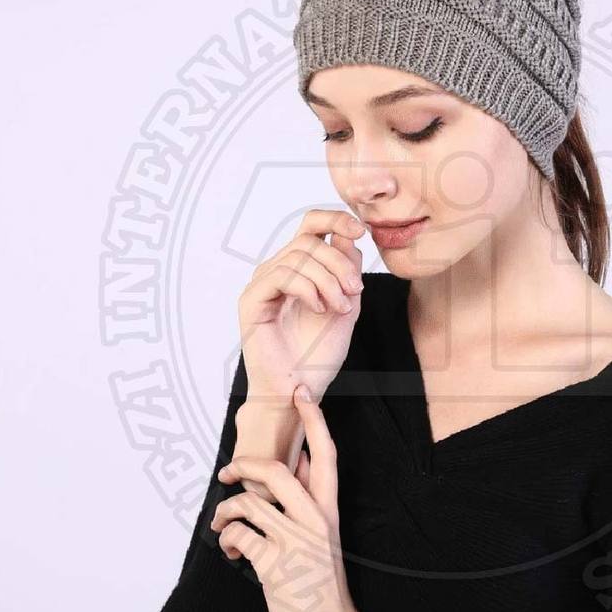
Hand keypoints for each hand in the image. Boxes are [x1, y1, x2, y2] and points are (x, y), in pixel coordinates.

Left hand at [210, 384, 361, 611]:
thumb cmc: (321, 582)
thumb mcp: (323, 534)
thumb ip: (313, 497)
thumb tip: (303, 458)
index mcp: (329, 509)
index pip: (326, 453)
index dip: (314, 420)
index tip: (301, 391)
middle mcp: (315, 519)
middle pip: (276, 471)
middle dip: (243, 465)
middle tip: (226, 473)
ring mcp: (295, 541)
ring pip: (248, 504)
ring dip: (225, 514)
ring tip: (223, 527)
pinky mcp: (275, 564)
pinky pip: (238, 537)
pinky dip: (226, 541)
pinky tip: (229, 551)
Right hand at [238, 209, 365, 407]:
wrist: (301, 391)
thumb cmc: (319, 355)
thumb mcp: (346, 305)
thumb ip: (347, 271)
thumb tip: (350, 236)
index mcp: (297, 269)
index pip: (311, 225)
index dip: (335, 219)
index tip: (360, 231)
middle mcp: (275, 271)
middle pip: (309, 239)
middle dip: (339, 262)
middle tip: (355, 290)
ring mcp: (261, 285)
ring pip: (298, 255)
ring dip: (328, 280)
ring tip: (340, 308)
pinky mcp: (251, 301)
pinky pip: (282, 275)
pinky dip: (307, 289)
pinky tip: (319, 309)